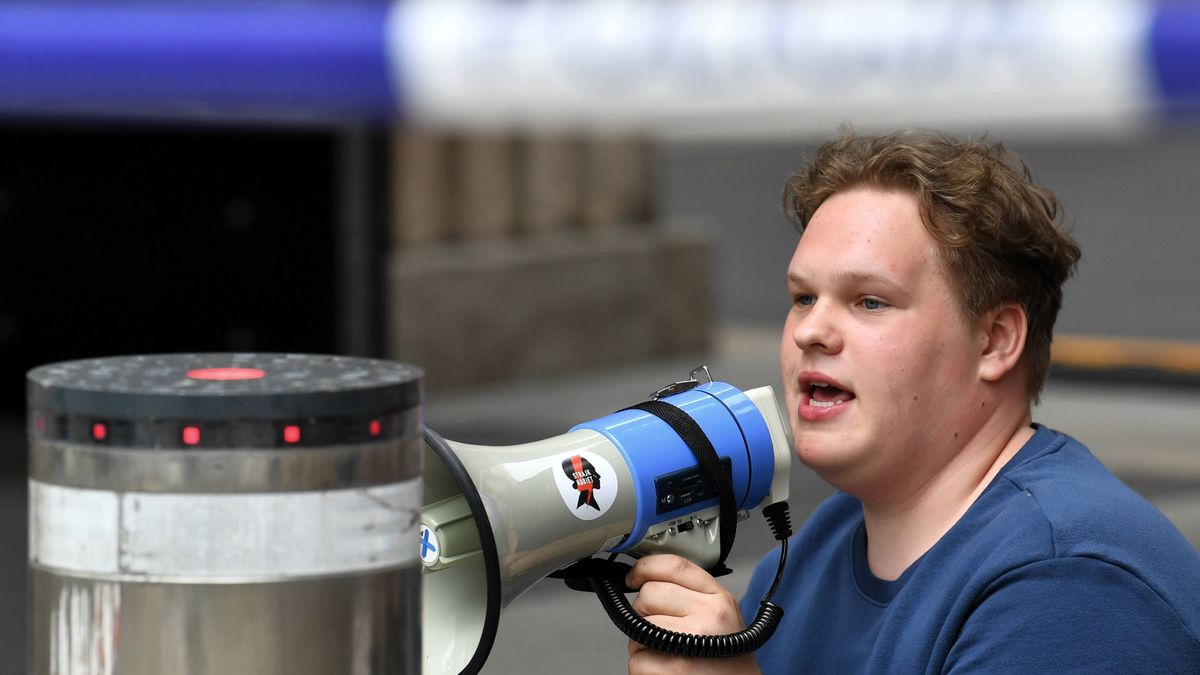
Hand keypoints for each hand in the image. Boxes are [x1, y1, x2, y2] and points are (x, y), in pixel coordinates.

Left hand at [624, 554, 760, 674]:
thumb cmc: (727, 663)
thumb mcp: (722, 618)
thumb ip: (692, 595)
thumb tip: (647, 580)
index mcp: (720, 600)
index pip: (675, 566)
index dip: (645, 567)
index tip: (633, 577)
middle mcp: (709, 616)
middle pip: (648, 594)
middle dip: (643, 614)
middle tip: (661, 632)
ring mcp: (690, 641)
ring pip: (637, 629)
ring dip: (643, 646)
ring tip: (668, 657)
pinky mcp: (674, 668)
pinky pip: (637, 661)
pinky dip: (644, 671)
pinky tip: (665, 673)